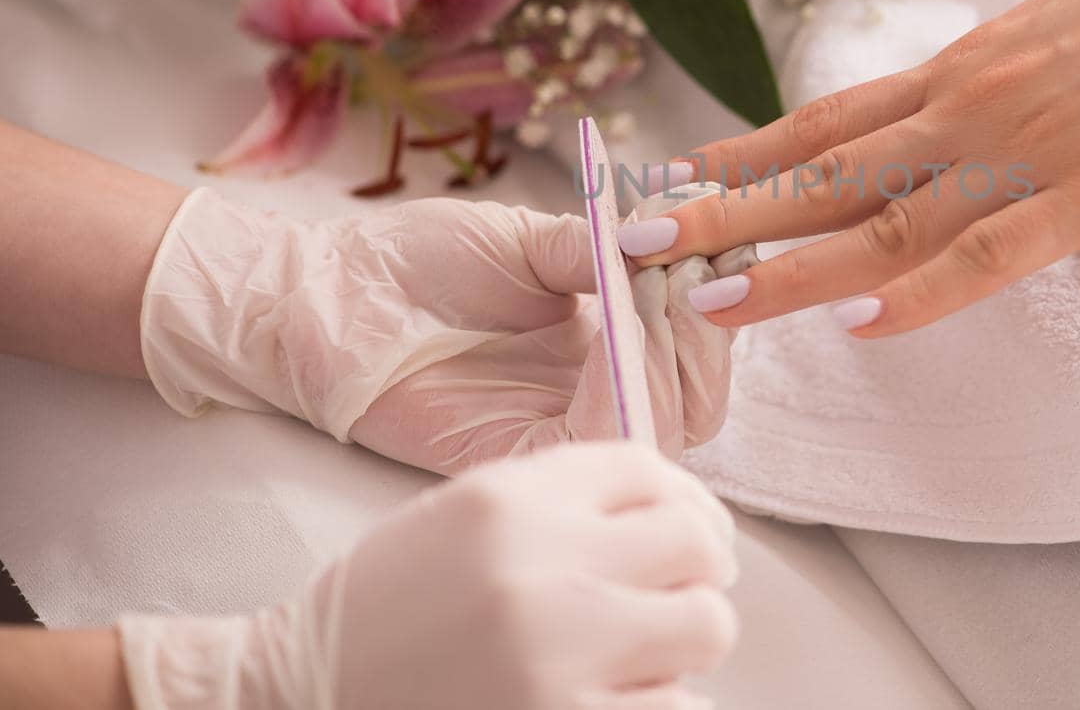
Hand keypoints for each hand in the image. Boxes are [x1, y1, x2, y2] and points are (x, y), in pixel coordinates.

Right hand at [119, 442, 739, 709]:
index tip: (688, 536)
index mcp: (509, 498)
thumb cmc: (388, 606)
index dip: (687, 502)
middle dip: (699, 572)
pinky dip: (661, 703)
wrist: (300, 699)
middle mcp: (539, 567)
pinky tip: (617, 700)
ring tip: (642, 656)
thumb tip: (678, 508)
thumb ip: (563, 496)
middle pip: (698, 546)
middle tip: (677, 597)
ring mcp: (554, 657)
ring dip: (684, 645)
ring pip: (704, 630)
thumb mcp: (464, 515)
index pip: (650, 470)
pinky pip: (676, 708)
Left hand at [140, 190, 739, 471]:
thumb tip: (672, 245)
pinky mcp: (517, 458)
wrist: (322, 292)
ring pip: (659, 429)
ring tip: (651, 301)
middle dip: (705, 339)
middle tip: (687, 277)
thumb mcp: (527, 240)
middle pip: (694, 401)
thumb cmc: (414, 260)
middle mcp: (590, 393)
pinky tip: (610, 342)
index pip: (694, 349)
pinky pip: (592, 445)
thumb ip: (599, 252)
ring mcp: (557, 429)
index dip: (716, 305)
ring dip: (669, 362)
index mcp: (604, 342)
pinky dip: (617, 395)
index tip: (718, 246)